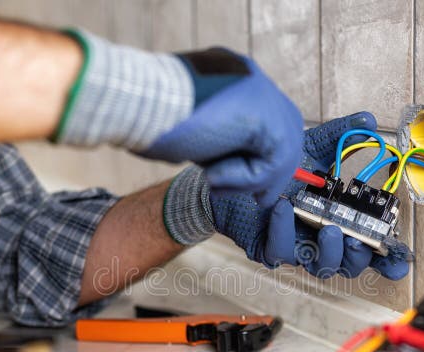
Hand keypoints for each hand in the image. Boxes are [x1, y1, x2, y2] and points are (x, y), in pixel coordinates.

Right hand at [141, 49, 302, 206]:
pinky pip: (272, 161)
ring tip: (214, 181)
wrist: (138, 104)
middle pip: (285, 136)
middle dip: (272, 175)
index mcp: (236, 79)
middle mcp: (253, 79)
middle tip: (260, 200)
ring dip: (249, 180)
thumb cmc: (152, 120)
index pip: (269, 124)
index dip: (265, 161)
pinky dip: (244, 178)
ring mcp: (261, 92)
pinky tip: (212, 175)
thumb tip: (238, 171)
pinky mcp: (264, 113)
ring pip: (281, 152)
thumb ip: (221, 144)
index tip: (259, 190)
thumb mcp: (197, 133)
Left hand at [211, 112, 409, 279]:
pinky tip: (282, 209)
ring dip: (329, 251)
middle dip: (358, 255)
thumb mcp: (311, 147)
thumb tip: (368, 120)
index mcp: (340, 219)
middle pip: (350, 264)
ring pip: (320, 266)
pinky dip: (284, 231)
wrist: (231, 173)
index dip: (388, 259)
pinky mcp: (267, 250)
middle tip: (357, 236)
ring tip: (328, 228)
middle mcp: (320, 238)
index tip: (401, 260)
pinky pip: (280, 251)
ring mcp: (296, 247)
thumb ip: (341, 137)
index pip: (370, 246)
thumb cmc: (277, 166)